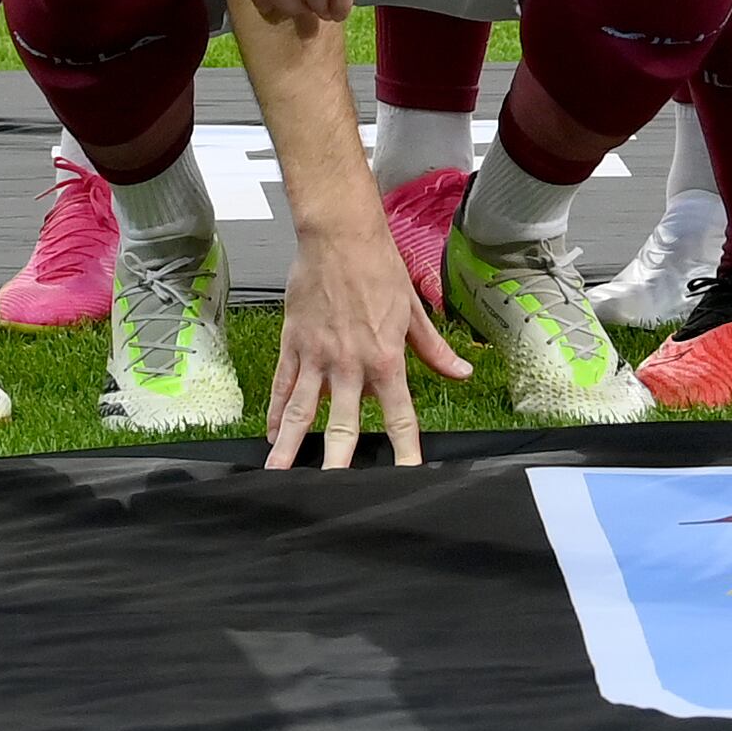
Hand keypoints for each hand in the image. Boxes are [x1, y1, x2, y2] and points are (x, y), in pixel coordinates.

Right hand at [264, 221, 467, 467]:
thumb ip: (434, 349)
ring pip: (302, 412)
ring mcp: (317, 357)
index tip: (408, 477)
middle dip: (338, 464)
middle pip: (344, 426)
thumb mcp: (413, 310)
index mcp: (385, 359)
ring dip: (290, 447)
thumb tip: (461, 372)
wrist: (340, 235)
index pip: (400, 416)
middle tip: (331, 495)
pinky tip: (270, 435)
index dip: (405, 450)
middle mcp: (350, 365)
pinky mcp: (293, 344)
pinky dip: (275, 412)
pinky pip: (283, 386)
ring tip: (278, 475)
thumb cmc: (378, 267)